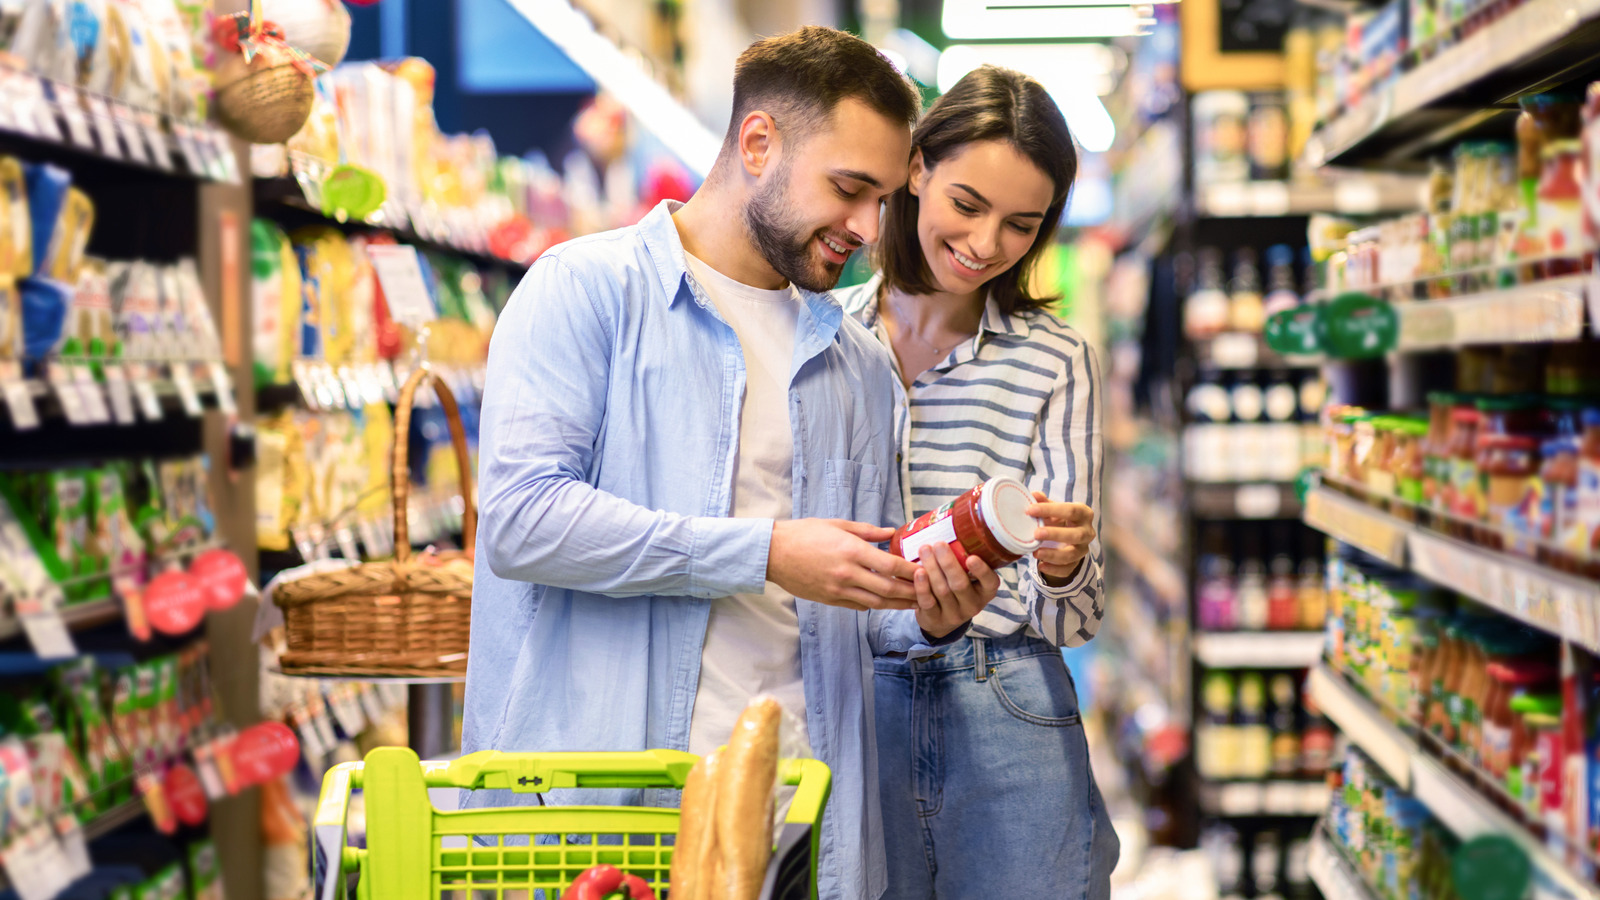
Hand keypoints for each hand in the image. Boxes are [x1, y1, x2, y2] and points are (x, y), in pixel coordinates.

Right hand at [768, 519, 920, 610]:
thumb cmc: (804, 533)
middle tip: (927, 592)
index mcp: (851, 551)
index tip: (924, 571)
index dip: (910, 570)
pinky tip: (884, 604)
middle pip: (887, 589)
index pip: (889, 565)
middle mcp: (847, 573)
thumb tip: (891, 532)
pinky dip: (873, 605)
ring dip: (897, 604)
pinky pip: (857, 606)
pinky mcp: (829, 599)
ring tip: (913, 603)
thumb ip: (867, 531)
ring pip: (875, 602)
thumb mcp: (837, 524)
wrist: (773, 553)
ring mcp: (837, 589)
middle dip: (910, 592)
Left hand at [912, 541, 1000, 638]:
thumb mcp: (969, 578)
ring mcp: (953, 614)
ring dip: (932, 568)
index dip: (982, 571)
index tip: (972, 557)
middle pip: (960, 584)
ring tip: (925, 550)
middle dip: (948, 563)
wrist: (941, 620)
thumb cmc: (956, 589)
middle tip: (939, 544)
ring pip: (942, 591)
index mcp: (985, 592)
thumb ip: (964, 559)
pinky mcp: (935, 619)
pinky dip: (922, 586)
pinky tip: (917, 572)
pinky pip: (928, 602)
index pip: (990, 583)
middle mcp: (972, 604)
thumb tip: (951, 525)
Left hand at [1027, 492, 1094, 582]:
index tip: (1030, 510)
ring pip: (1072, 554)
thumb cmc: (1060, 519)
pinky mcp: (1076, 563)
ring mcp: (1082, 549)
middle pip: (1076, 535)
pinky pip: (1067, 569)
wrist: (1066, 537)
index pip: (1071, 510)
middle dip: (1055, 534)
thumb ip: (1044, 502)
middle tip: (1036, 533)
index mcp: (1083, 514)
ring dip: (1053, 554)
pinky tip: (1041, 566)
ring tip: (1035, 553)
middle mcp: (1087, 532)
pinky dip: (1054, 569)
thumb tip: (1034, 495)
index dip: (1051, 510)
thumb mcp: (1053, 509)